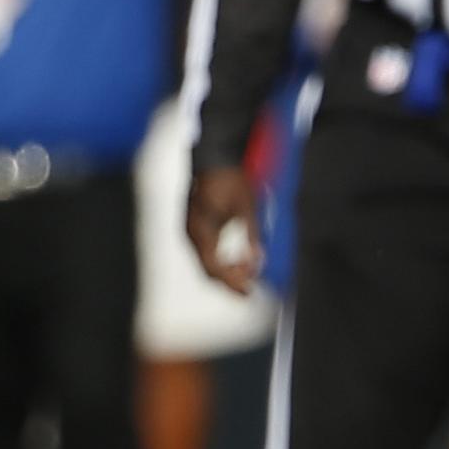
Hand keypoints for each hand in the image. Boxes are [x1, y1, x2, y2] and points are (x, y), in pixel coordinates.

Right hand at [186, 164, 262, 294]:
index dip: (231, 282)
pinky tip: (237, 260)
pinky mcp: (195, 228)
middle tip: (251, 284)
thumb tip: (258, 260)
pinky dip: (220, 260)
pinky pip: (205, 252)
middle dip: (230, 279)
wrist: (215, 157)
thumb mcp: (248, 208)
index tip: (249, 290)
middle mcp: (191, 233)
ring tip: (248, 271)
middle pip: (208, 269)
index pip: (213, 267)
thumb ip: (252, 236)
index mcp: (202, 229)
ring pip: (206, 262)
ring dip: (226, 270)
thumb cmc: (231, 179)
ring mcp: (190, 231)